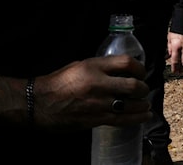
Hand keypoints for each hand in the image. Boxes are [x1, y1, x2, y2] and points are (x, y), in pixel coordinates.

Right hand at [35, 57, 150, 130]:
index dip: (139, 68)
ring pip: (131, 104)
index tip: (141, 73)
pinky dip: (137, 118)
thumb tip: (120, 70)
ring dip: (142, 104)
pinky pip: (122, 119)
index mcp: (93, 67)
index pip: (126, 62)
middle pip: (133, 85)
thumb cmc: (57, 83)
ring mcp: (97, 103)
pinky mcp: (95, 119)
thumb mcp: (79, 66)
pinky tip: (144, 116)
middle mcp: (98, 83)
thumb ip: (100, 67)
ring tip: (144, 104)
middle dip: (143, 88)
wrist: (38, 104)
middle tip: (143, 90)